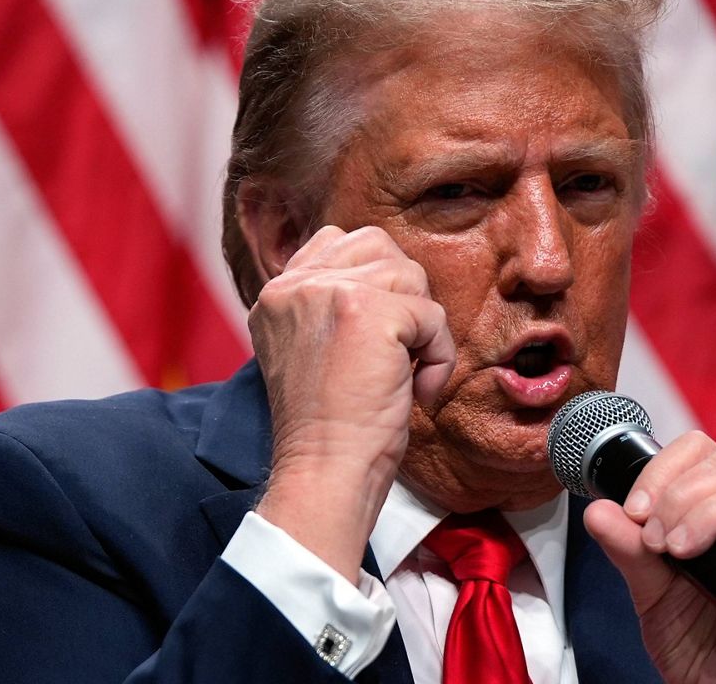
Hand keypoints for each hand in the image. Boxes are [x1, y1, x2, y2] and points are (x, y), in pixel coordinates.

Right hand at [251, 225, 454, 580]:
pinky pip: (433, 315)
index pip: (339, 241)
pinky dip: (438, 357)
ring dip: (422, 330)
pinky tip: (416, 391)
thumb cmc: (330, 427)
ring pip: (411, 277)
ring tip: (402, 374)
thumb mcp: (311, 351)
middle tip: (391, 355)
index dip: (373, 284)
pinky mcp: (367, 312)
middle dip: (402, 297)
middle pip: (380, 248)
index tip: (372, 341)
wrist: (324, 472)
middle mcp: (295, 284)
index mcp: (277, 292)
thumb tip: (392, 276)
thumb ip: (330, 306)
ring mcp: (328, 293)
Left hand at [583, 431, 715, 683]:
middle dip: (682, 495)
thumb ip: (626, 550)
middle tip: (656, 539)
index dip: (664, 469)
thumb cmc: (692, 636)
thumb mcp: (647, 590)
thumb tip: (596, 511)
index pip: (699, 452)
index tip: (635, 510)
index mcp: (714, 505)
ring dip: (711, 513)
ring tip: (680, 550)